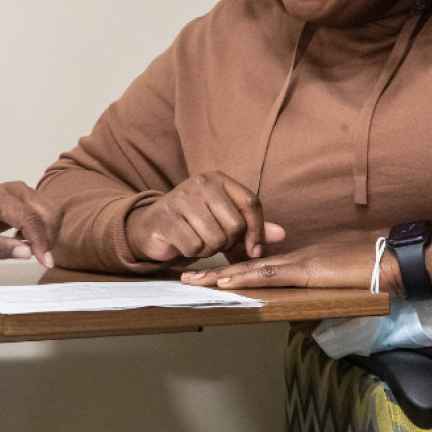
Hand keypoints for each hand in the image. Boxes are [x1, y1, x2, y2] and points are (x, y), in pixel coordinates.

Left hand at [0, 181, 54, 267]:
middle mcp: (17, 190)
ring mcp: (26, 190)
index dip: (41, 241)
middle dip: (47, 238)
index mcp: (0, 198)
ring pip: (53, 212)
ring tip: (25, 243)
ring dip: (47, 233)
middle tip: (35, 255)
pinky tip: (24, 236)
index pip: (30, 219)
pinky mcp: (30, 196)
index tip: (46, 262)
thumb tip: (27, 253)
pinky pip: (48, 212)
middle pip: (48, 213)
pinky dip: (44, 228)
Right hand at [125, 171, 285, 263]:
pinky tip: (185, 244)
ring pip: (216, 239)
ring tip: (198, 241)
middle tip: (214, 240)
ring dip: (209, 249)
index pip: (251, 203)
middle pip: (235, 225)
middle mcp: (200, 183)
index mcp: (218, 179)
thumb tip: (281, 234)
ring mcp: (181, 198)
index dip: (257, 230)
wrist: (150, 225)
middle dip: (228, 242)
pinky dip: (192, 253)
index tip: (254, 250)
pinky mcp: (167, 218)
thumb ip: (251, 225)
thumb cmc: (193, 222)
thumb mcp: (223, 219)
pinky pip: (195, 247)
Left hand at [179, 239, 400, 292]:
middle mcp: (294, 258)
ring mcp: (298, 262)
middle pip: (248, 265)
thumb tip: (302, 321)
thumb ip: (318, 300)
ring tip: (194, 280)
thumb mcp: (338, 288)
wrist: (394, 260)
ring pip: (251, 268)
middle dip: (216, 271)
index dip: (234, 270)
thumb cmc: (372, 272)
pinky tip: (226, 282)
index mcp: (300, 261)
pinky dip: (245, 277)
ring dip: (221, 274)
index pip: (260, 266)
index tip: (211, 275)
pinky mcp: (306, 270)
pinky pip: (269, 274)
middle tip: (188, 276)